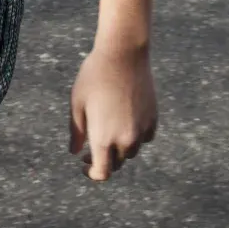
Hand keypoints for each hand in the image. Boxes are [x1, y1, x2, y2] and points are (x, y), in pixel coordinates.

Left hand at [69, 43, 156, 181]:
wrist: (123, 54)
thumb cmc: (94, 76)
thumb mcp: (77, 103)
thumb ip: (76, 132)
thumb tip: (75, 152)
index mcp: (104, 139)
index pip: (102, 173)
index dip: (92, 173)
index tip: (84, 164)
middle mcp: (126, 140)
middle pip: (116, 163)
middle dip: (104, 159)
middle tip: (91, 147)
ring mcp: (142, 130)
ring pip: (131, 151)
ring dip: (120, 148)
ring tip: (108, 129)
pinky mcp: (153, 119)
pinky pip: (145, 137)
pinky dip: (135, 135)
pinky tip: (125, 120)